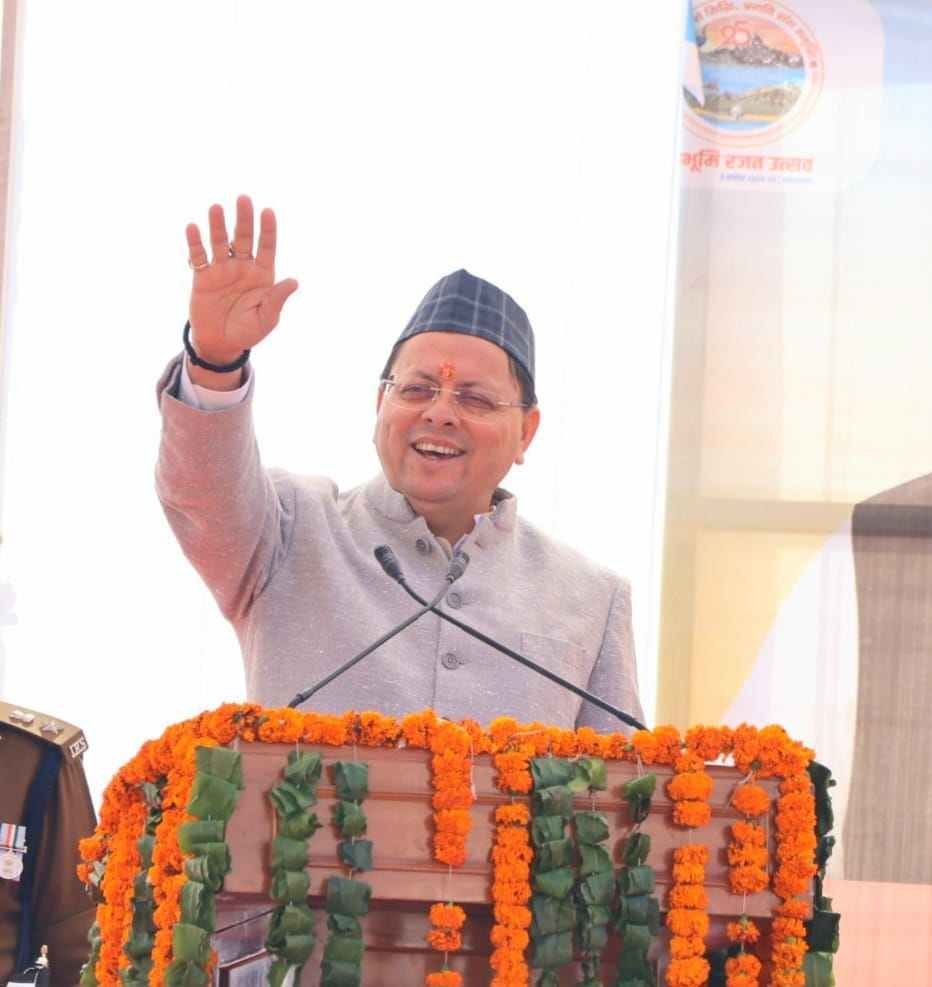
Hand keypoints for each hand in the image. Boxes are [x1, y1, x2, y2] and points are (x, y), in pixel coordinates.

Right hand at [186, 195, 297, 363]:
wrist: (221, 343)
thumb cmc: (248, 331)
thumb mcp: (266, 318)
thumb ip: (277, 299)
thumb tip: (294, 282)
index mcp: (262, 274)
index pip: (266, 247)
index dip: (268, 230)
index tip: (268, 212)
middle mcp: (242, 267)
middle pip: (243, 238)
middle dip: (244, 219)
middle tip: (243, 199)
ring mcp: (222, 269)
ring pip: (220, 242)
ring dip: (218, 225)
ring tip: (216, 208)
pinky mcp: (203, 276)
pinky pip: (199, 256)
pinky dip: (195, 243)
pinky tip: (193, 228)